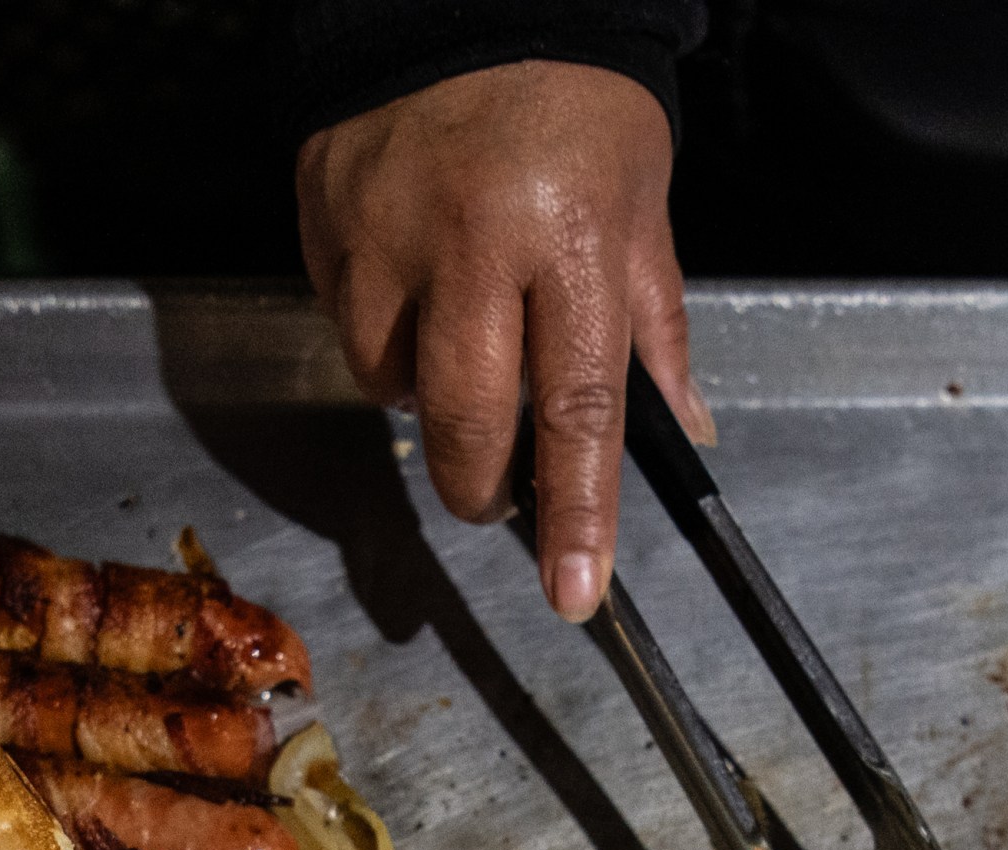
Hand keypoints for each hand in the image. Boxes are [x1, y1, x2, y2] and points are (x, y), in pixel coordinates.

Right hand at [297, 61, 713, 622]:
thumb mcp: (642, 203)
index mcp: (573, 238)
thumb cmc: (574, 101)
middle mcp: (473, 239)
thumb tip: (682, 430)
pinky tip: (413, 282)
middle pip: (464, 422)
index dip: (576, 511)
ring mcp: (385, 228)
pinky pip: (344, 319)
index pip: (576, 407)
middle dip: (482, 486)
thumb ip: (654, 325)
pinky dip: (379, 329)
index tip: (575, 590)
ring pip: (387, 383)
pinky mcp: (325, 214)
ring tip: (460, 341)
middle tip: (498, 496)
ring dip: (424, 397)